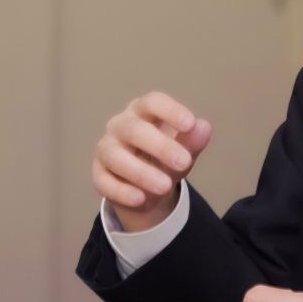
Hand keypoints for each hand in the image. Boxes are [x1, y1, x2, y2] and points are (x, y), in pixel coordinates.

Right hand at [92, 91, 212, 231]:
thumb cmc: (165, 158)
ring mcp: (106, 149)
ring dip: (140, 172)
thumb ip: (192, 141)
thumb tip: (203, 127)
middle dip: (160, 146)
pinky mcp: (98, 174)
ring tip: (165, 186)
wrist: (146, 188)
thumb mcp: (184, 151)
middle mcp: (120, 125)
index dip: (170, 111)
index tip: (190, 124)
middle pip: (133, 129)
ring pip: (114, 155)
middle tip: (184, 162)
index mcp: (144, 112)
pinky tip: (140, 199)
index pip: (152, 102)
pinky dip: (121, 191)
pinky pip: (104, 181)